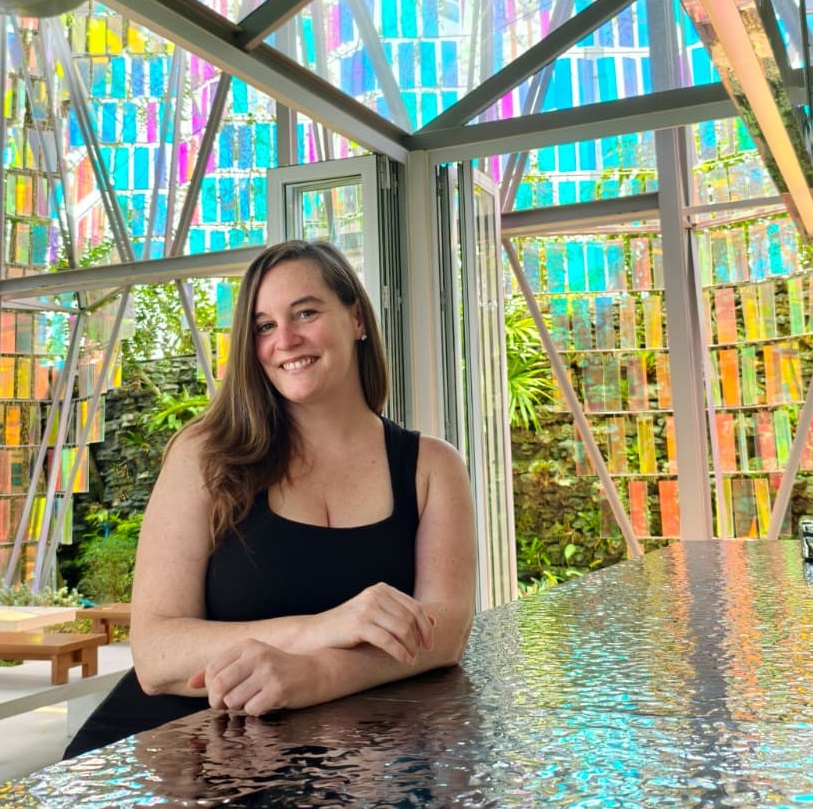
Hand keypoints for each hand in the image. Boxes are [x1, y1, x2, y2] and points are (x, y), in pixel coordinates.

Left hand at [187, 639, 319, 714]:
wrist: (316, 671)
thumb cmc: (279, 669)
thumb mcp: (250, 662)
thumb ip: (220, 670)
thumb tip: (190, 683)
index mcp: (248, 645)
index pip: (213, 668)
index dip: (211, 687)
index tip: (220, 693)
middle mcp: (257, 655)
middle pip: (219, 685)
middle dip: (218, 701)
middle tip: (226, 706)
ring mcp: (269, 672)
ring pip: (233, 701)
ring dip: (238, 707)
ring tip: (251, 700)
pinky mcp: (278, 689)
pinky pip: (251, 709)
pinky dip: (255, 711)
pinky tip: (266, 703)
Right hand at [307, 582, 434, 664]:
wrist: (314, 633)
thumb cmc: (346, 627)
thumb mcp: (375, 614)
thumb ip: (400, 614)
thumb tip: (433, 621)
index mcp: (381, 589)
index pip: (415, 606)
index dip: (426, 625)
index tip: (430, 642)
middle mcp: (375, 595)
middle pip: (411, 618)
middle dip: (421, 637)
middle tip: (422, 652)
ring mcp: (367, 608)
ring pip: (403, 629)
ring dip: (412, 647)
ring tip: (412, 658)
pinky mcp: (359, 625)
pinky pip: (389, 640)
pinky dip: (401, 652)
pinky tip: (405, 660)